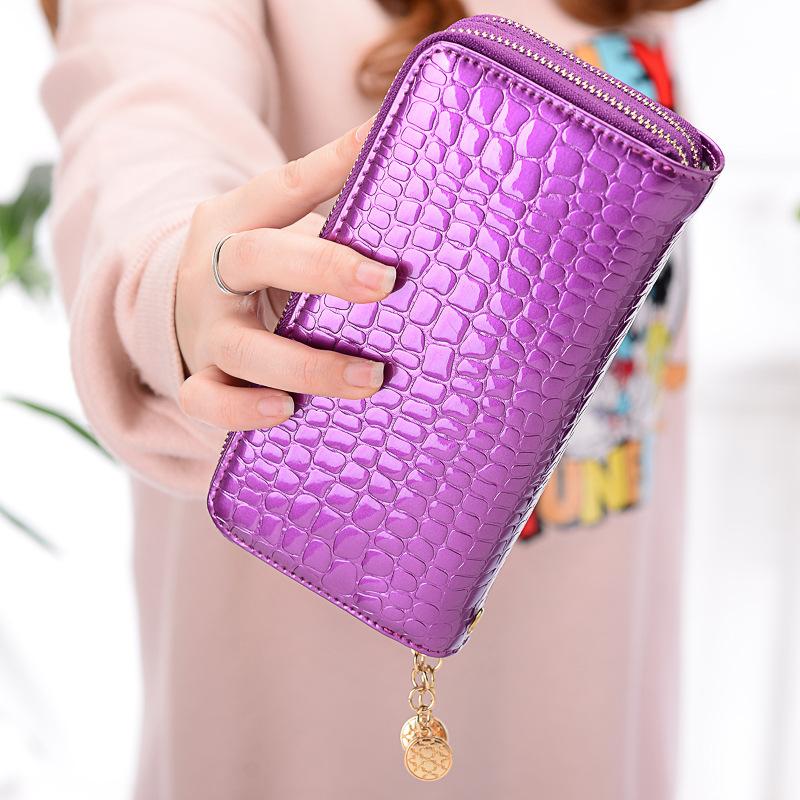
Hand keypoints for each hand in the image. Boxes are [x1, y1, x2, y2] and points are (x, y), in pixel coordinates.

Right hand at [175, 117, 394, 432]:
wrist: (183, 310)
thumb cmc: (259, 268)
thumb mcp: (280, 227)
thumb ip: (334, 209)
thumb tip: (412, 165)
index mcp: (237, 219)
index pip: (282, 186)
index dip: (330, 169)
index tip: (377, 153)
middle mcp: (214, 270)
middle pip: (257, 257)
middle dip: (322, 269)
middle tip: (385, 283)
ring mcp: (205, 329)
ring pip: (242, 345)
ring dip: (306, 364)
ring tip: (369, 378)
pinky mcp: (199, 376)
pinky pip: (207, 399)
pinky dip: (243, 410)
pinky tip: (286, 411)